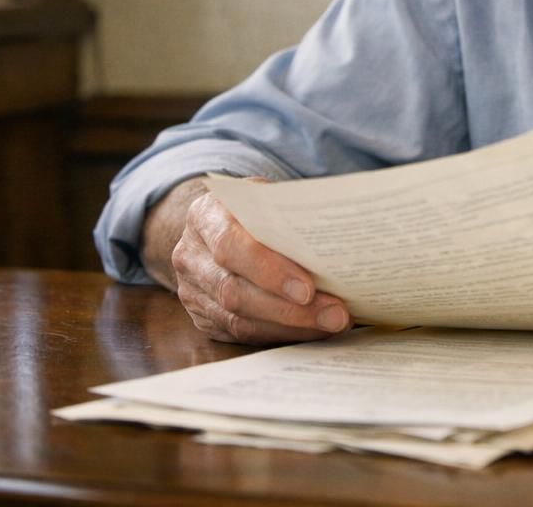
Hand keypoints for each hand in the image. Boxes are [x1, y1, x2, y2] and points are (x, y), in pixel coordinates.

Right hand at [162, 182, 352, 343]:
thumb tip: (342, 243)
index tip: (309, 288)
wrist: (221, 222)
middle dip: (289, 308)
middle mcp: (191, 254)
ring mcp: (192, 288)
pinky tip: (312, 330)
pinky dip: (280, 334)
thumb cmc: (257, 208)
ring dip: (290, 326)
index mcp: (206, 214)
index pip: (231, 244)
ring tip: (332, 323)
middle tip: (335, 314)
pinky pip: (240, 333)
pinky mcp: (201, 315)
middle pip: (234, 290)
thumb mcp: (271, 198)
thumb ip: (292, 216)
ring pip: (237, 318)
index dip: (269, 269)